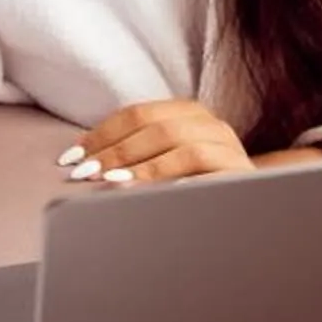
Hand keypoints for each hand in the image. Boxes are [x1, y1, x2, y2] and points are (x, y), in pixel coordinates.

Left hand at [63, 99, 253, 186]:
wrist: (250, 207)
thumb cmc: (196, 185)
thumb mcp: (165, 162)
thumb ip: (135, 153)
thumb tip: (82, 160)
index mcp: (189, 114)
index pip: (138, 114)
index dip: (102, 134)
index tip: (71, 157)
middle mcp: (212, 126)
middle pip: (159, 128)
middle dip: (116, 151)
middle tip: (84, 173)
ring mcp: (230, 150)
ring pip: (185, 150)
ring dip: (144, 168)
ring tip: (113, 183)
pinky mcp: (242, 177)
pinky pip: (212, 175)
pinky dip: (182, 184)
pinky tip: (158, 195)